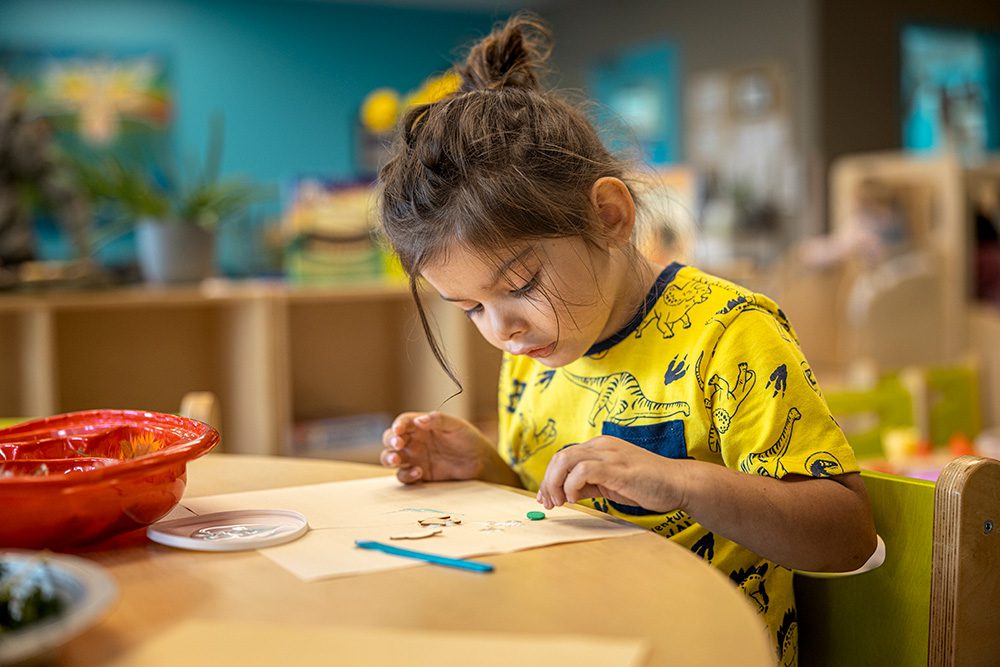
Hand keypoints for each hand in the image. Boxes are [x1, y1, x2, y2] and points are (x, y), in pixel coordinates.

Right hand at [380, 411, 494, 483]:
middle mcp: (414, 441)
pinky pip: (404, 476)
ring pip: (391, 458)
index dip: (398, 425)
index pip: (403, 422)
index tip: (399, 430)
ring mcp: (414, 459)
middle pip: (390, 440)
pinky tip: (418, 472)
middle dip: (390, 441)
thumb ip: (437, 420)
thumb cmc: (468, 439)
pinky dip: (406, 475)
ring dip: (389, 458)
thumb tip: (418, 421)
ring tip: (397, 460)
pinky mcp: (419, 475)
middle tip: (398, 445)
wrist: (480, 462)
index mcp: (420, 426)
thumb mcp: (455, 425)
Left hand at [536, 436, 686, 512]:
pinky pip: (583, 471)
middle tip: (549, 503)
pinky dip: (572, 485)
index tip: (546, 498)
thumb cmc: (648, 484)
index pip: (564, 457)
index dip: (549, 478)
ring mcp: (609, 454)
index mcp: (600, 447)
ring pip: (566, 459)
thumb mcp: (611, 483)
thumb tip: (566, 493)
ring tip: (560, 501)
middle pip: (560, 457)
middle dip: (548, 481)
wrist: (678, 483)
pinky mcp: (616, 467)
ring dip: (555, 483)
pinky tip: (574, 498)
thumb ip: (589, 485)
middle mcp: (601, 445)